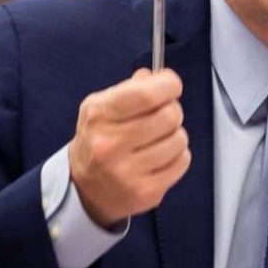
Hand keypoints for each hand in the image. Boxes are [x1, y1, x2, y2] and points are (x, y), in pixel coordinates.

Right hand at [69, 68, 190, 227]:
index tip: (171, 85)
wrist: (86, 188)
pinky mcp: (145, 191)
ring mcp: (126, 171)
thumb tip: (155, 76)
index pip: (146, 94)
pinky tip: (161, 158)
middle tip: (163, 116)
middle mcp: (109, 144)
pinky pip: (182, 162)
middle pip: (168, 116)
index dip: (168, 85)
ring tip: (159, 140)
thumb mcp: (102, 108)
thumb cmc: (100, 141)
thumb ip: (130, 89)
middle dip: (173, 111)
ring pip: (179, 140)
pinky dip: (178, 157)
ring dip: (175, 136)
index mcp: (98, 115)